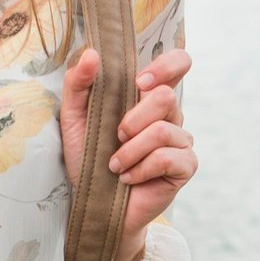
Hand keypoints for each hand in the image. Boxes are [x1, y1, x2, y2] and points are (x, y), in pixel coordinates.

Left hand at [60, 46, 196, 251]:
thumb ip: (79, 84)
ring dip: (130, 151)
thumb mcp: (74, 120)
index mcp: (147, 98)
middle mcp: (169, 116)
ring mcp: (181, 141)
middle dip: (132, 119)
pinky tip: (128, 179)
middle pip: (164, 96)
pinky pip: (167, 157)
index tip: (139, 82)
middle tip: (116, 137)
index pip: (178, 64)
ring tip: (115, 166)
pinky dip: (140, 169)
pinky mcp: (185, 166)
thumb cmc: (88, 161)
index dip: (166, 66)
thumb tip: (93, 53)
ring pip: (163, 130)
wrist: (94, 206)